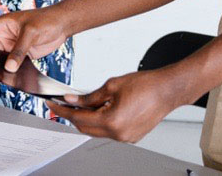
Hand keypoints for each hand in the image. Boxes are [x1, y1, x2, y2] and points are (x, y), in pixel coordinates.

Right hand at [0, 7, 69, 71]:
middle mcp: (5, 36)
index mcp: (2, 25)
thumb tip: (9, 67)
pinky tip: (14, 78)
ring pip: (2, 60)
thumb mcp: (30, 32)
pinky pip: (14, 65)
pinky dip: (13, 72)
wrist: (62, 24)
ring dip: (2, 69)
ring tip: (3, 78)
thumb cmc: (46, 19)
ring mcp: (14, 46)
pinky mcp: (23, 55)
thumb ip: (19, 50)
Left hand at [47, 68, 181, 142]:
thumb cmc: (146, 85)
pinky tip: (102, 109)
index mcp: (111, 121)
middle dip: (73, 116)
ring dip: (88, 119)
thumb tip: (73, 100)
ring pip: (98, 131)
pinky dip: (102, 122)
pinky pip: (110, 131)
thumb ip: (89, 96)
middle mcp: (118, 134)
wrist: (168, 90)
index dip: (63, 111)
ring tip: (85, 104)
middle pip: (86, 128)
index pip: (78, 118)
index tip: (54, 105)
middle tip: (64, 104)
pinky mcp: (132, 136)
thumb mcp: (112, 85)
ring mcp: (126, 137)